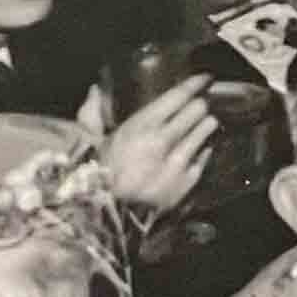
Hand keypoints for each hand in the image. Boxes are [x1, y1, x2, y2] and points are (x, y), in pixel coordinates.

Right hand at [101, 74, 219, 213]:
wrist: (106, 218)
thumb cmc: (97, 176)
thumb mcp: (91, 142)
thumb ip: (93, 114)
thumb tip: (95, 91)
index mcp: (139, 127)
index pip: (178, 96)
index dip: (195, 84)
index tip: (204, 79)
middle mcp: (163, 142)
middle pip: (197, 110)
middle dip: (200, 105)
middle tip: (199, 105)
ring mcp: (178, 163)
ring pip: (206, 131)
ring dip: (205, 125)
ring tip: (203, 123)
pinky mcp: (187, 182)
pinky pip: (205, 157)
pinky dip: (203, 150)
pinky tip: (198, 148)